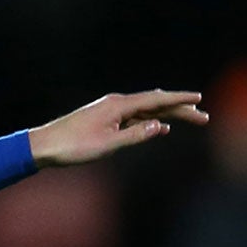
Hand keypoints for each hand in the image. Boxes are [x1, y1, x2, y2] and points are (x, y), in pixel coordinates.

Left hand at [27, 90, 207, 167]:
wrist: (42, 146)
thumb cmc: (71, 147)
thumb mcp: (107, 145)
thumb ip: (136, 136)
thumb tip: (162, 126)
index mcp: (118, 106)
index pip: (157, 100)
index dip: (180, 100)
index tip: (200, 99)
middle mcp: (116, 103)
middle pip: (155, 104)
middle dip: (181, 109)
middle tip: (204, 117)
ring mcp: (109, 111)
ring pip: (146, 110)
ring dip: (168, 115)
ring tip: (189, 119)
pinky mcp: (103, 119)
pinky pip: (134, 118)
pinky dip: (150, 121)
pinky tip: (160, 127)